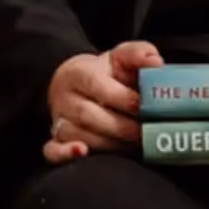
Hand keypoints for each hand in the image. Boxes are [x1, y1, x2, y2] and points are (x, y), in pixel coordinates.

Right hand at [41, 41, 159, 163]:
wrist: (78, 85)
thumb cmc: (107, 73)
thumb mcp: (121, 57)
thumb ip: (139, 55)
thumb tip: (156, 62)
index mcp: (78, 73)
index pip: (97, 85)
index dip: (123, 98)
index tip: (145, 106)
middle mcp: (64, 97)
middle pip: (89, 115)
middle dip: (122, 127)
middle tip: (146, 133)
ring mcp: (58, 120)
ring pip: (79, 135)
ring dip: (110, 144)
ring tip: (134, 145)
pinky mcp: (55, 140)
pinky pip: (53, 150)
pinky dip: (65, 154)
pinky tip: (82, 153)